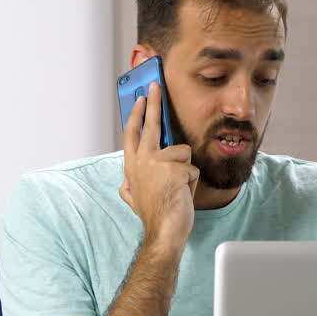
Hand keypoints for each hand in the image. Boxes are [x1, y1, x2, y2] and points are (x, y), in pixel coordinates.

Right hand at [119, 81, 197, 255]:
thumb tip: (124, 185)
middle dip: (153, 102)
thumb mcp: (135, 199)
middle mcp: (141, 162)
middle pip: (149, 124)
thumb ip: (130, 188)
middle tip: (155, 84)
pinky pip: (192, 168)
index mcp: (131, 167)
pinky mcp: (173, 168)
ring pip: (182, 153)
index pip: (132, 134)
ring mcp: (156, 164)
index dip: (136, 114)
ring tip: (177, 189)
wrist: (164, 231)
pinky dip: (192, 182)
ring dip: (185, 172)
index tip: (139, 99)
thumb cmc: (155, 216)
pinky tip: (183, 194)